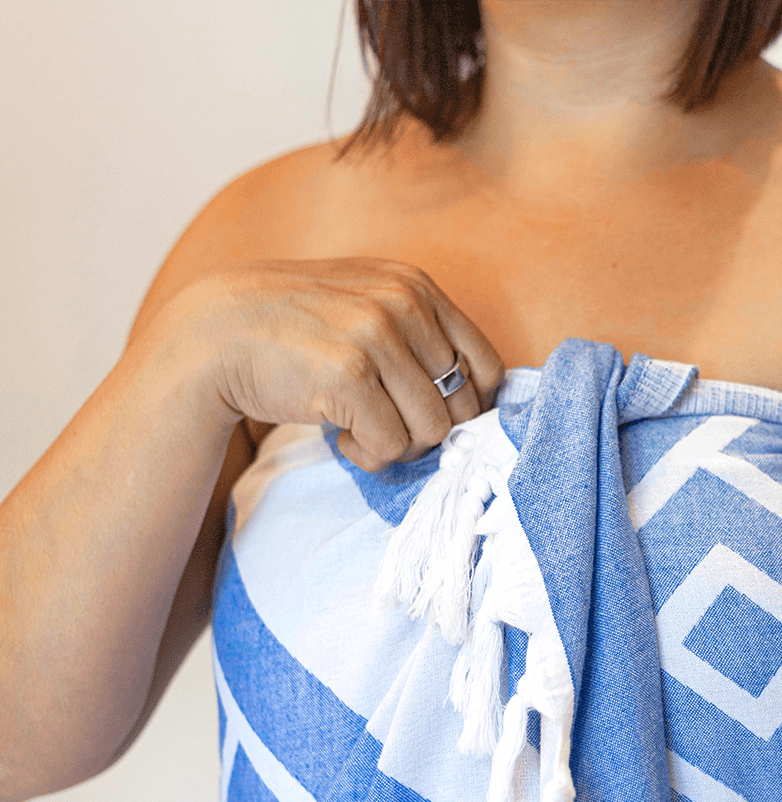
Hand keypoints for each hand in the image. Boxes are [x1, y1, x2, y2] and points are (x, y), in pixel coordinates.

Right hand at [149, 258, 504, 470]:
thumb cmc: (295, 330)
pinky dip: (366, 454)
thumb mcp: (365, 306)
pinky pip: (391, 445)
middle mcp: (404, 304)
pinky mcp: (348, 376)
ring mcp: (377, 337)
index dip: (470, 407)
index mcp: (418, 286)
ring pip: (432, 431)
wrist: (213, 335)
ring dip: (396, 445)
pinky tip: (338, 434)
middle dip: (428, 430)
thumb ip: (420, 336)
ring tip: (358, 428)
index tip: (433, 419)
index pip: (488, 367)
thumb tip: (480, 396)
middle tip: (386, 426)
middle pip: (463, 406)